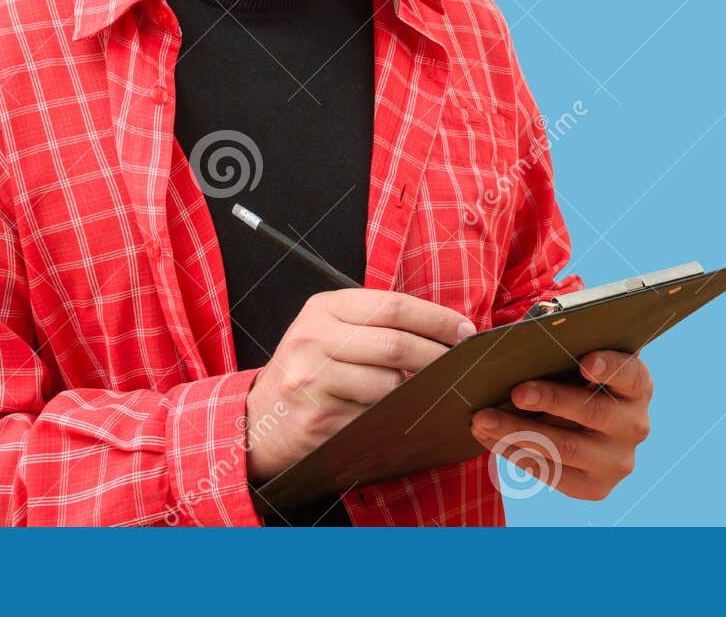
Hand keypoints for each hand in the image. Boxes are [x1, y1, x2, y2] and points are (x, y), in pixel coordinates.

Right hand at [244, 289, 475, 480]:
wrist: (261, 418)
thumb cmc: (310, 368)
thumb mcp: (329, 329)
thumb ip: (375, 322)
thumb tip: (445, 330)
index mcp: (322, 309)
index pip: (393, 305)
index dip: (436, 318)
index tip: (464, 330)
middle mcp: (313, 340)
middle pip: (395, 344)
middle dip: (437, 355)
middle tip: (462, 364)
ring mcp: (313, 382)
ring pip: (389, 384)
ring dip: (415, 390)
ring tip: (423, 389)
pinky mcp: (319, 419)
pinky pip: (375, 416)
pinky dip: (397, 415)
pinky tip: (401, 413)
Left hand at [469, 349, 652, 500]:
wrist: (583, 429)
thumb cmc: (573, 380)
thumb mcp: (577, 360)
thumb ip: (565, 348)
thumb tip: (531, 330)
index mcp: (637, 386)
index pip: (630, 374)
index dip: (609, 368)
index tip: (585, 362)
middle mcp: (635, 425)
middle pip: (592, 413)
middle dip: (550, 400)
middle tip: (516, 393)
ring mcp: (618, 461)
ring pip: (564, 447)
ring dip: (518, 432)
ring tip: (484, 419)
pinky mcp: (595, 487)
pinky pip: (550, 472)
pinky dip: (514, 452)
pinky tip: (488, 438)